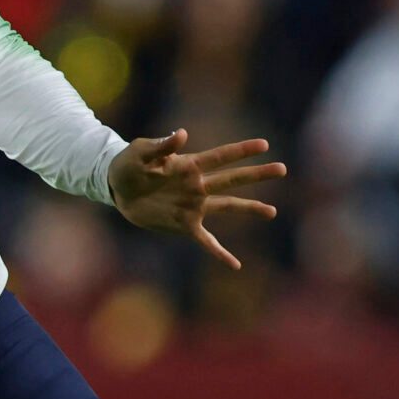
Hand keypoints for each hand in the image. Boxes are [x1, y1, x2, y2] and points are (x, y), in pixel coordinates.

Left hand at [108, 131, 283, 271]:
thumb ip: (162, 145)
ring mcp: (193, 205)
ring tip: (272, 211)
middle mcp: (197, 185)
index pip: (221, 156)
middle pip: (232, 179)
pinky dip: (220, 252)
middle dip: (257, 174)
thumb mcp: (140, 151)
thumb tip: (182, 134)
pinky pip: (207, 241)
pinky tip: (236, 264)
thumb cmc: (128, 164)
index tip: (264, 144)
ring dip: (249, 208)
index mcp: (189, 165)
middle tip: (282, 169)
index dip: (241, 150)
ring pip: (227, 206)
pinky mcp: (184, 225)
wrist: (116, 189)